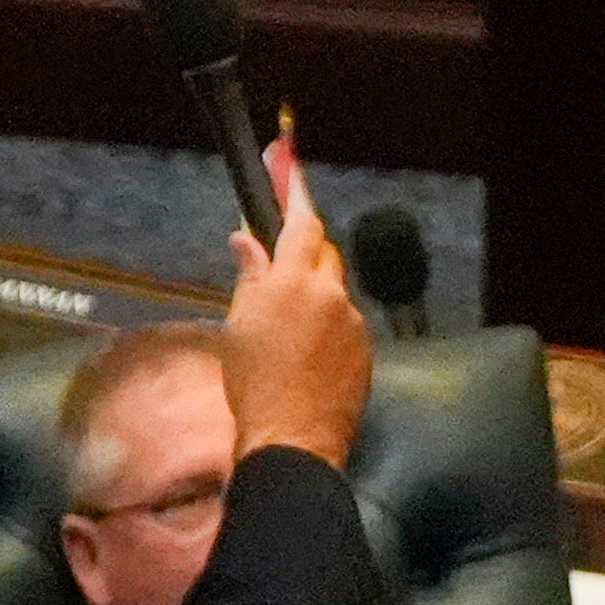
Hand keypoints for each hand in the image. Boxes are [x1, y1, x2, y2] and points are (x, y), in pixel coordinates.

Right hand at [220, 140, 373, 472]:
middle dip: (305, 251)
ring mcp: (353, 323)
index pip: (302, 223)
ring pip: (335, 291)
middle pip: (324, 253)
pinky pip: (346, 323)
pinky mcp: (365, 351)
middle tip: (280, 265)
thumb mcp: (238, 324)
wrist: (292, 440)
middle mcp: (331, 295)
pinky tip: (308, 353)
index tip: (290, 163)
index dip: (296, 193)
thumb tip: (245, 241)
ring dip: (315, 295)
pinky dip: (329, 326)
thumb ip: (249, 276)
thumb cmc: (254, 385)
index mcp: (293, 282)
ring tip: (288, 329)